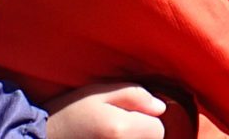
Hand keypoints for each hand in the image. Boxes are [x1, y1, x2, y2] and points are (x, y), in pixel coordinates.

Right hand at [46, 83, 171, 138]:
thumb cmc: (67, 114)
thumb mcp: (98, 93)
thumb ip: (134, 95)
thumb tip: (160, 108)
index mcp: (120, 129)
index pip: (158, 128)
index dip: (146, 119)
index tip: (128, 116)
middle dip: (139, 132)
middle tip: (114, 127)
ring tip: (106, 136)